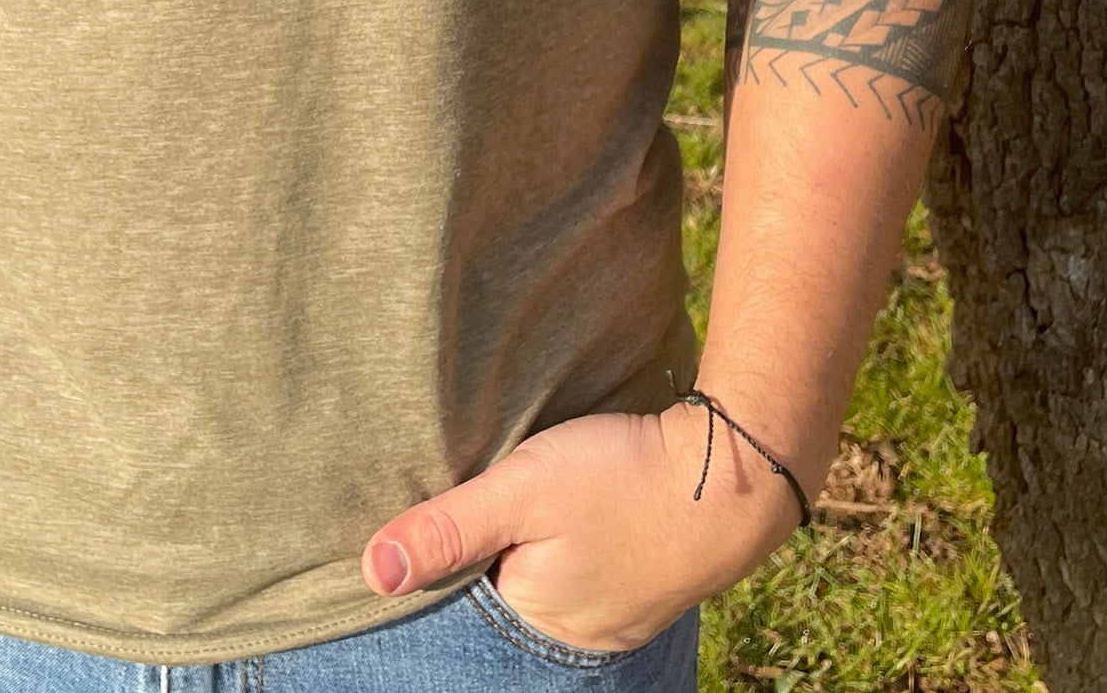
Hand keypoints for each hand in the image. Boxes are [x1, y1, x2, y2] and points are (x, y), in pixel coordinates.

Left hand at [360, 404, 808, 652]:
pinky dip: (570, 548)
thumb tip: (373, 573)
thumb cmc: (621, 479)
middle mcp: (577, 635)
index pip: (462, 599)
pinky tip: (571, 517)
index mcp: (537, 622)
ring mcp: (617, 614)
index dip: (445, 553)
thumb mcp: (523, 490)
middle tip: (489, 499)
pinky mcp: (646, 583)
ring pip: (548, 582)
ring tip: (527, 506)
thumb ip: (449, 528)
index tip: (438, 512)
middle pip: (506, 593)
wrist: (734, 472)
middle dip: (488, 554)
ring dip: (532, 548)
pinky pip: (589, 574)